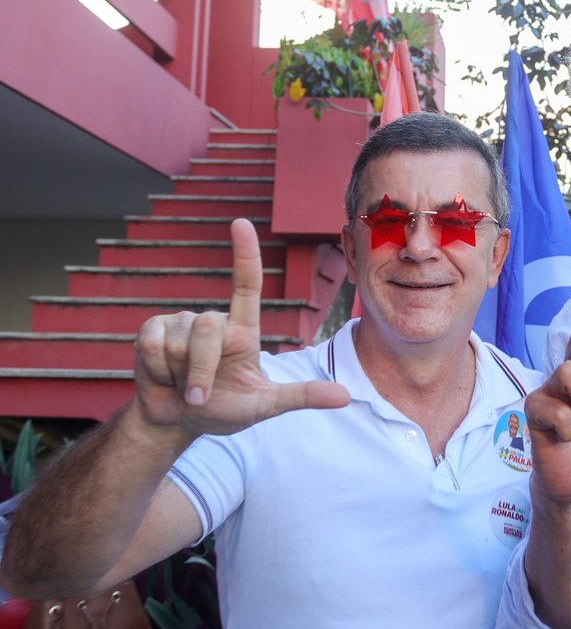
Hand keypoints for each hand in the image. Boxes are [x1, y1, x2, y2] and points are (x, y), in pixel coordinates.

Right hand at [132, 219, 349, 436]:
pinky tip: (161, 377)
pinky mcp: (151, 330)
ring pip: (179, 342)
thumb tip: (346, 397)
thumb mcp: (265, 405)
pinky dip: (157, 371)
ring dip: (180, 376)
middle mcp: (212, 321)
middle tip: (200, 396)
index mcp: (243, 331)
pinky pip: (152, 345)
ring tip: (182, 384)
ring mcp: (180, 323)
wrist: (177, 422)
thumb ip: (301, 396)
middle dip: (202, 371)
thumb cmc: (225, 409)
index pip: (246, 285)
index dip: (244, 254)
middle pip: (208, 328)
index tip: (241, 223)